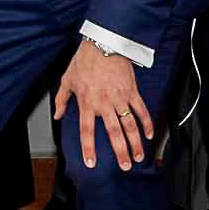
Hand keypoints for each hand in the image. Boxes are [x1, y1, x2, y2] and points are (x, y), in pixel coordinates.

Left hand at [55, 40, 154, 168]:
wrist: (103, 43)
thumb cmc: (84, 60)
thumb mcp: (67, 80)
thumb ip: (62, 100)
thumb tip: (58, 115)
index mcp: (87, 102)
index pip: (87, 131)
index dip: (89, 148)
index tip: (91, 163)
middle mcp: (104, 103)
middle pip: (113, 132)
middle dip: (120, 152)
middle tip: (125, 166)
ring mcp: (120, 98)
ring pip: (130, 124)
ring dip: (136, 142)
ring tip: (139, 156)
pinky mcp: (132, 91)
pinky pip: (141, 109)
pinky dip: (147, 122)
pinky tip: (150, 134)